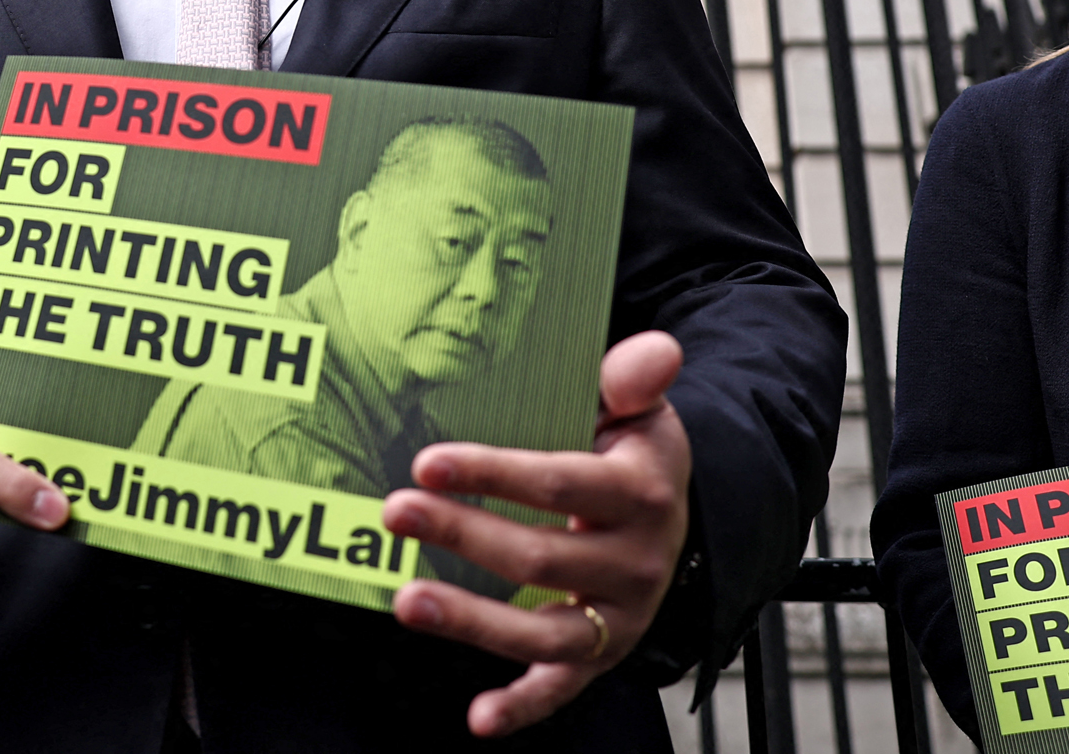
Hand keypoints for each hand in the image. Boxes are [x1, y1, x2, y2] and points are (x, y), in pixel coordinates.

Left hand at [381, 331, 691, 737]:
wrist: (673, 512)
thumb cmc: (632, 450)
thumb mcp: (639, 407)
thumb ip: (634, 377)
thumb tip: (655, 352)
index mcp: (640, 492)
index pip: (559, 483)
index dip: (493, 474)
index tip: (428, 463)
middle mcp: (636, 561)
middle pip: (540, 557)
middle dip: (461, 534)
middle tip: (395, 512)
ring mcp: (618, 614)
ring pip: (545, 631)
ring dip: (472, 620)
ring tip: (407, 599)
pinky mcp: (602, 652)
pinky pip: (562, 687)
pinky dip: (523, 707)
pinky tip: (478, 717)